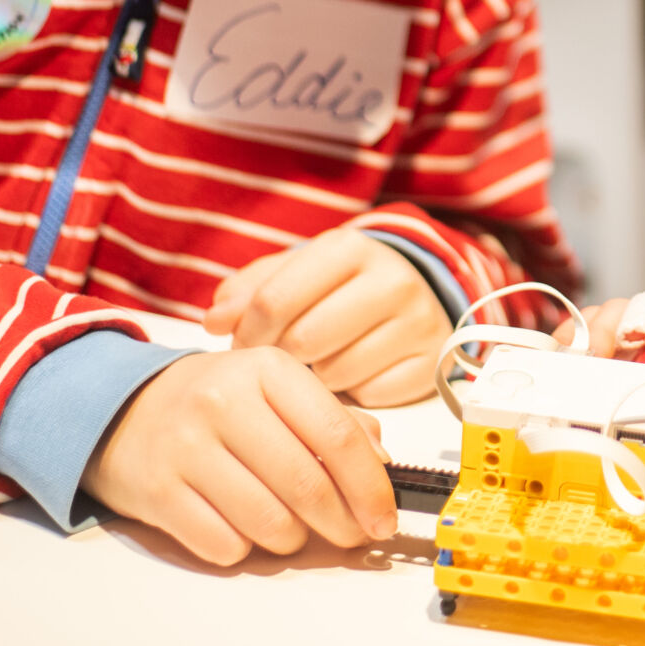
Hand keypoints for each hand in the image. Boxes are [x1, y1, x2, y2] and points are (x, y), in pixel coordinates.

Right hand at [79, 346, 398, 565]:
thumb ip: (333, 419)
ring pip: (270, 523)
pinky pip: (225, 545)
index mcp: (266, 368)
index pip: (336, 435)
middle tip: (352, 535)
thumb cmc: (217, 404)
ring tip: (290, 526)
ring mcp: (186, 447)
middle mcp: (224, 401)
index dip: (370, 487)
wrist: (120, 409)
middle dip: (342, 523)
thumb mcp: (274, 390)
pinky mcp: (158, 492)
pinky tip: (239, 525)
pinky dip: (244, 547)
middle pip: (307, 486)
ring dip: (293, 538)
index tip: (385, 518)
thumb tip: (381, 464)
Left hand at [204, 230, 451, 406]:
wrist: (413, 291)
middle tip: (276, 362)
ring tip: (318, 362)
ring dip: (316, 378)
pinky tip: (352, 374)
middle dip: (280, 358)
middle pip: (304, 340)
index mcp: (350, 248)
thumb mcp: (296, 271)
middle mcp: (392, 280)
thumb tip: (214, 320)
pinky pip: (370, 396)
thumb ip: (250, 290)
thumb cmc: (338, 285)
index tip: (241, 345)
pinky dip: (353, 393)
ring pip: (336, 372)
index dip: (246, 332)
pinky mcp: (430, 363)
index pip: (275, 300)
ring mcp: (417, 322)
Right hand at [557, 285, 644, 447]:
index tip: (642, 325)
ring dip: (585, 335)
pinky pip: (598, 344)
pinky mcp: (630, 355)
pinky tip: (555, 364)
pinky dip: (576, 350)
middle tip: (593, 350)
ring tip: (565, 358)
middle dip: (612, 323)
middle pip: (639, 307)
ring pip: (611, 321)